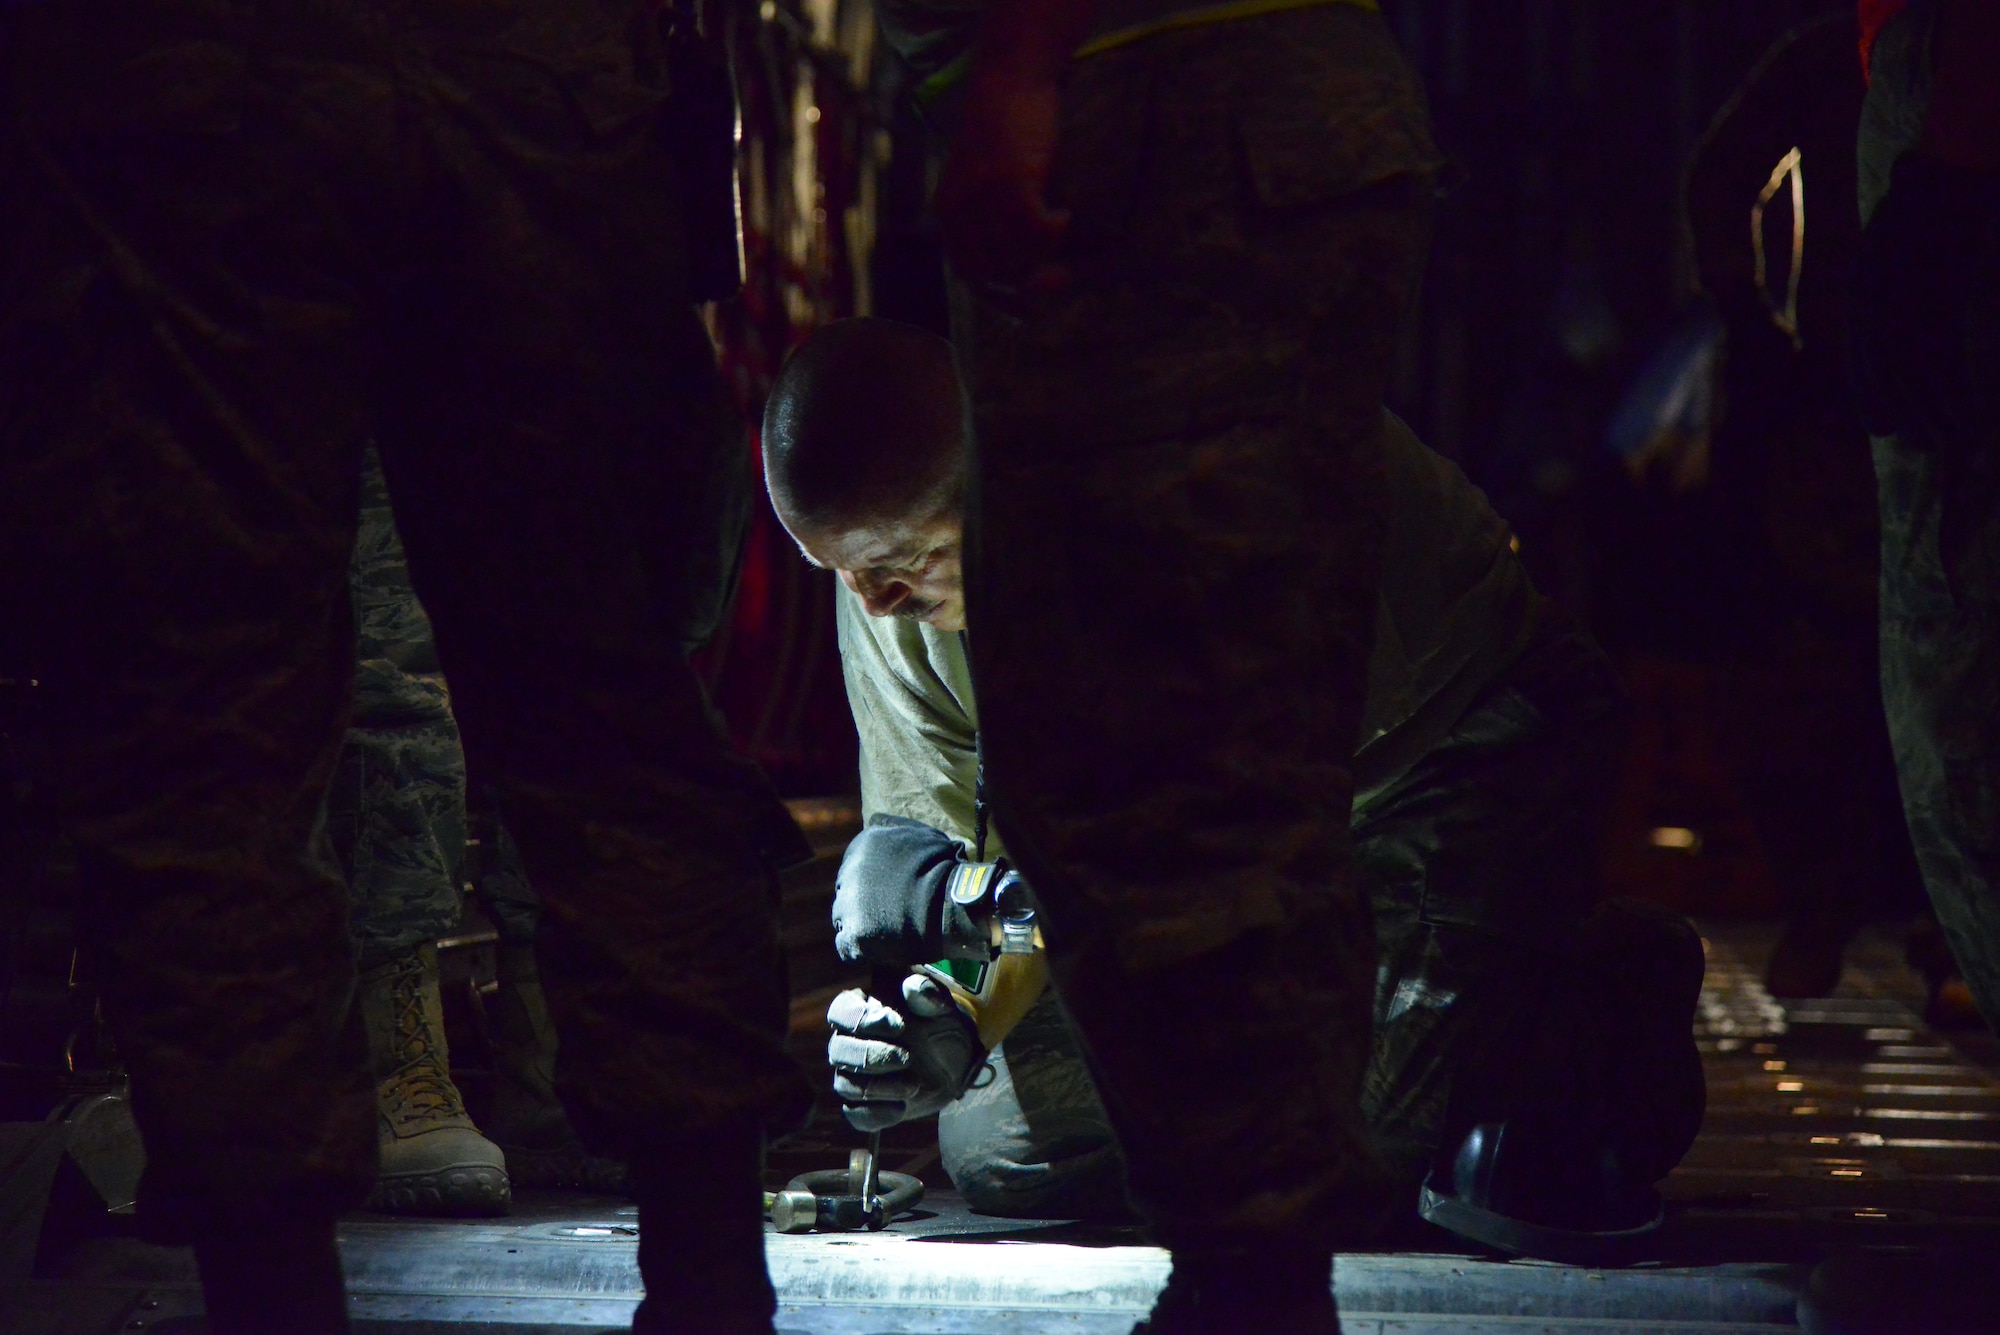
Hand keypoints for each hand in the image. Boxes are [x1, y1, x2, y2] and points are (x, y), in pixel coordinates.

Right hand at [826, 974, 984, 1130]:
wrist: (952, 1059)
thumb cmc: (935, 1022)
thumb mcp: (936, 1006)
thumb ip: (926, 994)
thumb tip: (914, 988)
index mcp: (859, 1009)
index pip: (840, 1011)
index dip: (861, 1019)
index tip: (899, 1026)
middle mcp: (848, 1042)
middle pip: (838, 1051)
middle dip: (872, 1056)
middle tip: (908, 1058)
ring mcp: (853, 1075)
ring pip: (845, 1085)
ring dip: (877, 1087)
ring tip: (914, 1085)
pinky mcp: (865, 1105)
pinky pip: (855, 1114)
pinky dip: (875, 1114)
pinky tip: (901, 1109)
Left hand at [833, 816, 983, 965]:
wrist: (951, 900)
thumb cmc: (943, 868)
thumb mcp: (919, 833)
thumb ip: (893, 829)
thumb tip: (877, 821)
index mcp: (863, 846)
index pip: (854, 868)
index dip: (869, 883)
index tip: (885, 893)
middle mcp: (850, 871)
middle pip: (845, 891)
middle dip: (861, 902)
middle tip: (886, 912)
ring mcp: (849, 903)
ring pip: (843, 917)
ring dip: (859, 923)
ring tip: (883, 931)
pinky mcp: (855, 932)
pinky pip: (845, 945)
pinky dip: (858, 948)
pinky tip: (876, 947)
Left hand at [936, 66, 1071, 297]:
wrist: (1009, 78)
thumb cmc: (1004, 126)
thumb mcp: (984, 176)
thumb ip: (989, 214)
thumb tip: (1021, 263)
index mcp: (949, 211)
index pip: (968, 270)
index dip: (998, 293)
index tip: (1028, 305)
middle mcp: (960, 210)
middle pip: (993, 269)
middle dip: (1028, 280)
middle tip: (1061, 275)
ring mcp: (983, 198)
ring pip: (1017, 252)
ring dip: (1045, 250)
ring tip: (1061, 226)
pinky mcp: (1010, 183)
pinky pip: (1036, 229)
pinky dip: (1054, 228)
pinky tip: (1065, 212)